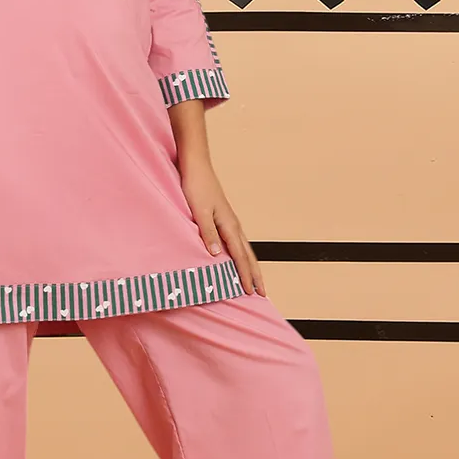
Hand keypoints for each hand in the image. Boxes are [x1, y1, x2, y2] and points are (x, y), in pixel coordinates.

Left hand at [180, 158, 265, 295]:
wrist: (196, 165)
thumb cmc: (196, 186)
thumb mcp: (199, 211)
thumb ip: (208, 233)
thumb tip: (217, 255)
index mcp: (228, 225)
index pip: (240, 256)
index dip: (245, 275)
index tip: (251, 292)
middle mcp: (233, 224)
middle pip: (248, 255)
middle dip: (256, 275)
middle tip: (263, 293)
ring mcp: (230, 220)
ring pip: (245, 248)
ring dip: (251, 266)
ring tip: (256, 280)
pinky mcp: (224, 217)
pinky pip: (238, 241)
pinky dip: (242, 254)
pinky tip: (239, 257)